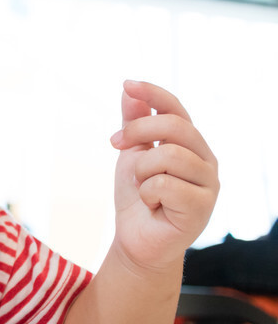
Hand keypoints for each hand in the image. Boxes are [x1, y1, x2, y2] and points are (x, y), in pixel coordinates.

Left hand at [110, 80, 219, 272]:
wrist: (136, 239)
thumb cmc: (138, 197)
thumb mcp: (131, 154)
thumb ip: (134, 123)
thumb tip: (129, 91)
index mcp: (190, 143)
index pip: (176, 108)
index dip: (153, 94)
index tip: (127, 84)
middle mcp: (205, 159)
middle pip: (174, 126)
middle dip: (137, 131)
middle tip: (116, 145)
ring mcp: (208, 183)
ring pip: (168, 155)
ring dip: (141, 170)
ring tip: (142, 187)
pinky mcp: (202, 206)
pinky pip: (165, 184)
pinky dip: (148, 193)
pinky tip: (152, 204)